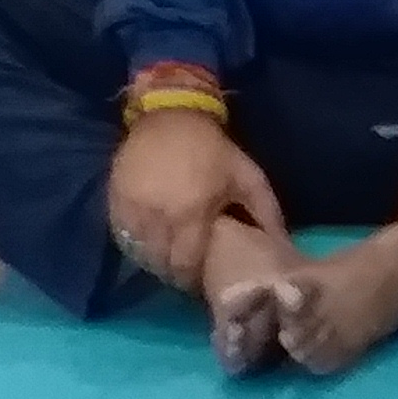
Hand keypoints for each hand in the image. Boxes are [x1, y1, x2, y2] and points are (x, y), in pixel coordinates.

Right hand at [107, 108, 284, 291]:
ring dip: (155, 261)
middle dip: (175, 274)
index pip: (186, 265)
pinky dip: (137, 245)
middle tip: (187, 274)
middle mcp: (157, 216)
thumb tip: (283, 247)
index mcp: (190, 214)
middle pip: (161, 264)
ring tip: (169, 260)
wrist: (170, 116)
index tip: (202, 281)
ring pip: (141, 253)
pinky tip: (150, 243)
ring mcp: (131, 209)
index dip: (193, 279)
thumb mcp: (248, 178)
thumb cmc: (213, 150)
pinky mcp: (114, 201)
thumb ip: (267, 214)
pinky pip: (122, 237)